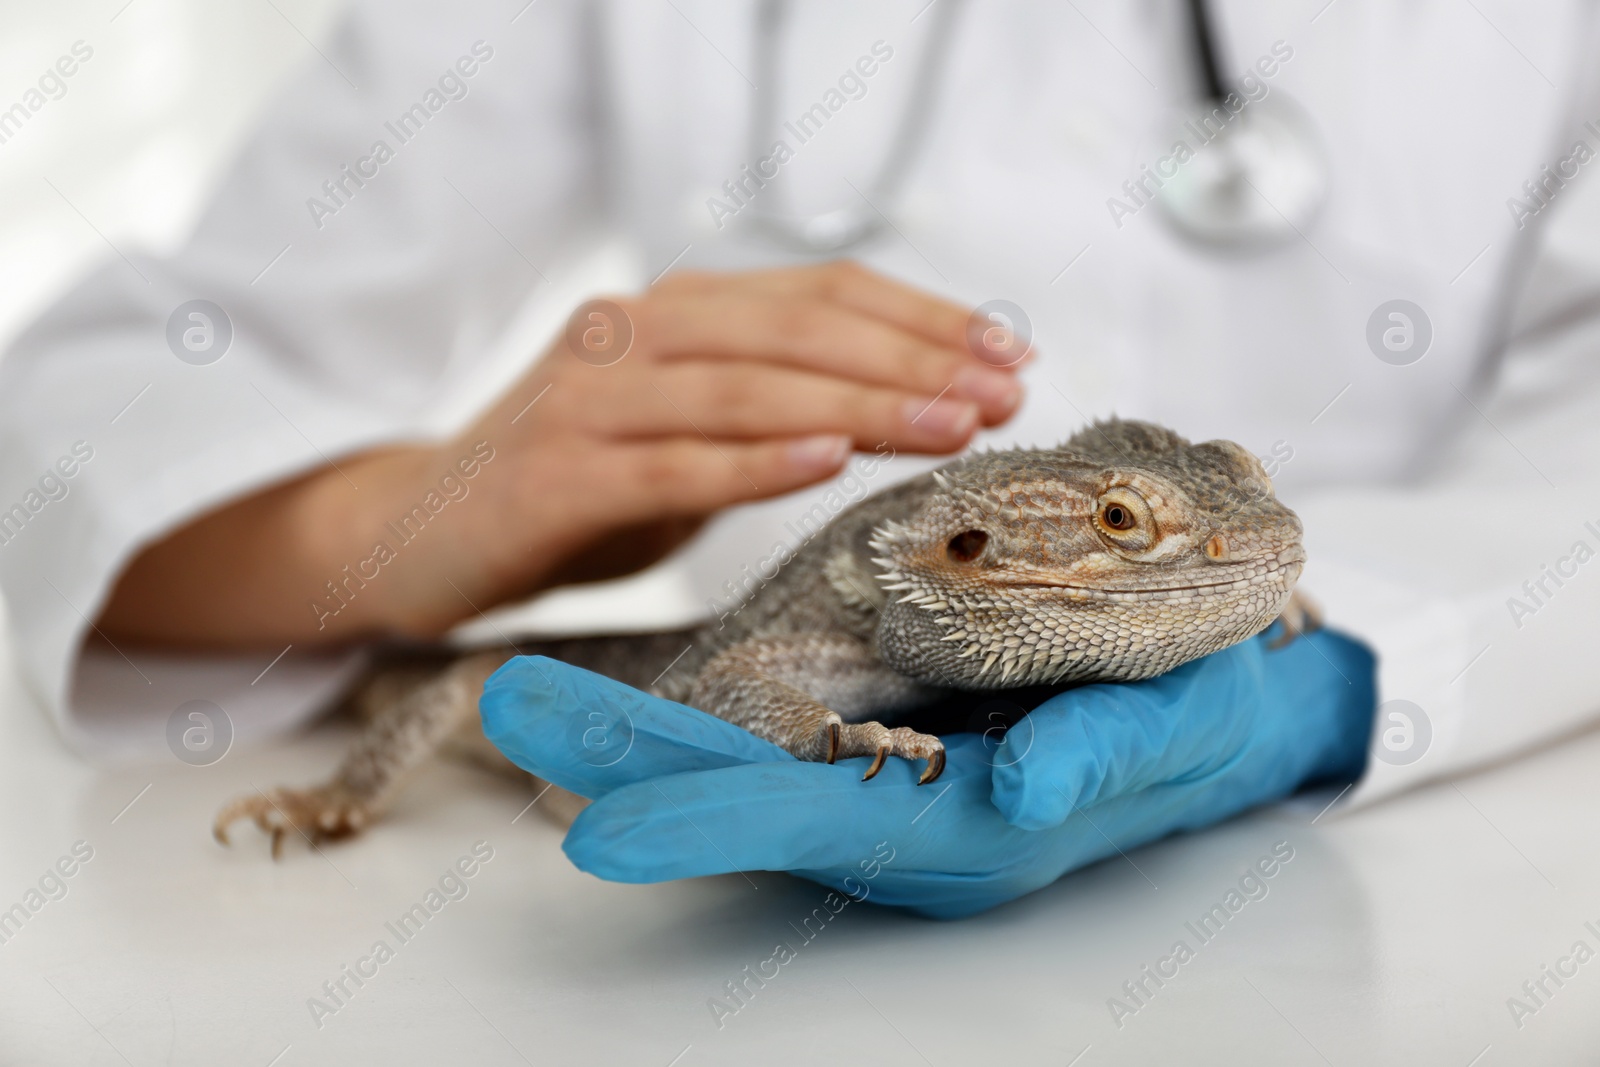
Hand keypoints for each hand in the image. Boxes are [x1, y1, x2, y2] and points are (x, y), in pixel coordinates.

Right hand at [439, 261, 1022, 612]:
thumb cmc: (576, 484)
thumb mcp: (685, 429)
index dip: (921, 318)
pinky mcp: (554, 474)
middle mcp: (630, 334)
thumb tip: (914, 401)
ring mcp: (587, 400)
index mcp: (673, 311)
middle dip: (912, 360)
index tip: (1009, 355)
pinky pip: (671, 463)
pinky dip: (753, 462)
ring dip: (859, 404)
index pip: (819, 294)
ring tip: (950, 425)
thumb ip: (772, 404)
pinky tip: (825, 459)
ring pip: (745, 389)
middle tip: (1002, 394)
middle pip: (795, 331)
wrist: (423, 530)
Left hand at [480, 629, 1374, 918]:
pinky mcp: (887, 723)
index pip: (810, 821)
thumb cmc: (1203, 722)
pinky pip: (780, 716)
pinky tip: (634, 696)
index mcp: (963, 827)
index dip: (704, 817)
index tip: (593, 829)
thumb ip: (1100, 760)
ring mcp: (886, 765)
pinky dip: (704, 706)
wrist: (1217, 704)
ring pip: (744, 748)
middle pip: (741, 785)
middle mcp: (901, 806)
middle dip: (628, 755)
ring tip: (530, 700)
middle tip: (510, 717)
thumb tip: (1016, 791)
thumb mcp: (1179, 735)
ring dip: (641, 726)